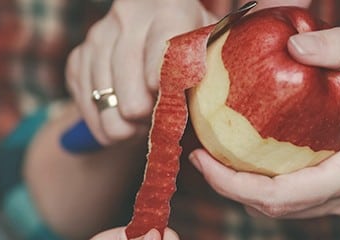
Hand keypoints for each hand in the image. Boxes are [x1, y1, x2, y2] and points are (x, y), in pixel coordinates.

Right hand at [65, 0, 313, 146]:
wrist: (155, 71)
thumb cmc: (202, 58)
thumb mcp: (228, 39)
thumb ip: (260, 15)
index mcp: (168, 6)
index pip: (165, 41)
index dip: (166, 76)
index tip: (172, 102)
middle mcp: (129, 14)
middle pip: (128, 70)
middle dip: (143, 107)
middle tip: (157, 119)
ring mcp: (99, 34)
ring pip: (101, 90)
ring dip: (121, 120)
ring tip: (141, 125)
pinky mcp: (79, 58)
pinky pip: (82, 98)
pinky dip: (100, 121)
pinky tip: (118, 126)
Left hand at [189, 27, 339, 217]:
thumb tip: (293, 44)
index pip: (283, 195)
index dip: (234, 184)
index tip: (202, 157)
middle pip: (277, 207)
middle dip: (231, 186)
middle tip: (200, 152)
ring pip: (285, 207)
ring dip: (245, 187)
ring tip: (215, 154)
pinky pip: (297, 197)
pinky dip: (265, 182)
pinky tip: (246, 156)